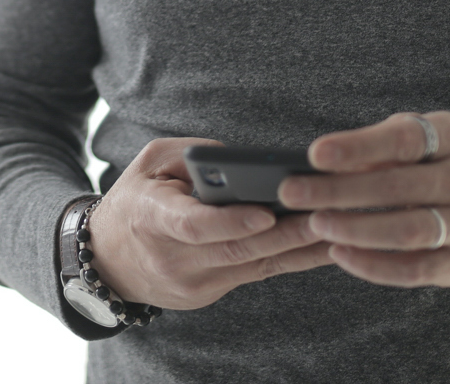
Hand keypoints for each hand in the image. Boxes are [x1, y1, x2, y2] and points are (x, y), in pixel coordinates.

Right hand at [84, 138, 335, 309]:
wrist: (109, 259)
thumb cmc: (136, 198)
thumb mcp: (150, 164)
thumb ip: (192, 154)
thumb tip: (241, 160)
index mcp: (151, 217)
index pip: (193, 226)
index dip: (230, 222)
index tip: (265, 213)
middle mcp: (173, 257)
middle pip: (237, 250)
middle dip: (285, 234)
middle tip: (325, 216)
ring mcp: (193, 283)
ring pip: (256, 266)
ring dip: (299, 249)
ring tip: (339, 229)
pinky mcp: (210, 294)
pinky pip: (258, 274)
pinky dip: (292, 259)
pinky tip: (325, 246)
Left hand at [276, 111, 449, 286]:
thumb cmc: (442, 163)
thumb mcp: (424, 138)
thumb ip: (381, 146)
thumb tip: (321, 162)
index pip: (405, 140)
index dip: (359, 147)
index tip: (316, 153)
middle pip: (399, 188)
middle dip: (340, 191)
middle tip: (293, 192)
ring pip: (407, 231)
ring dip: (355, 228)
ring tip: (315, 222)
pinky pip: (412, 270)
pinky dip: (372, 265)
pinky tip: (339, 253)